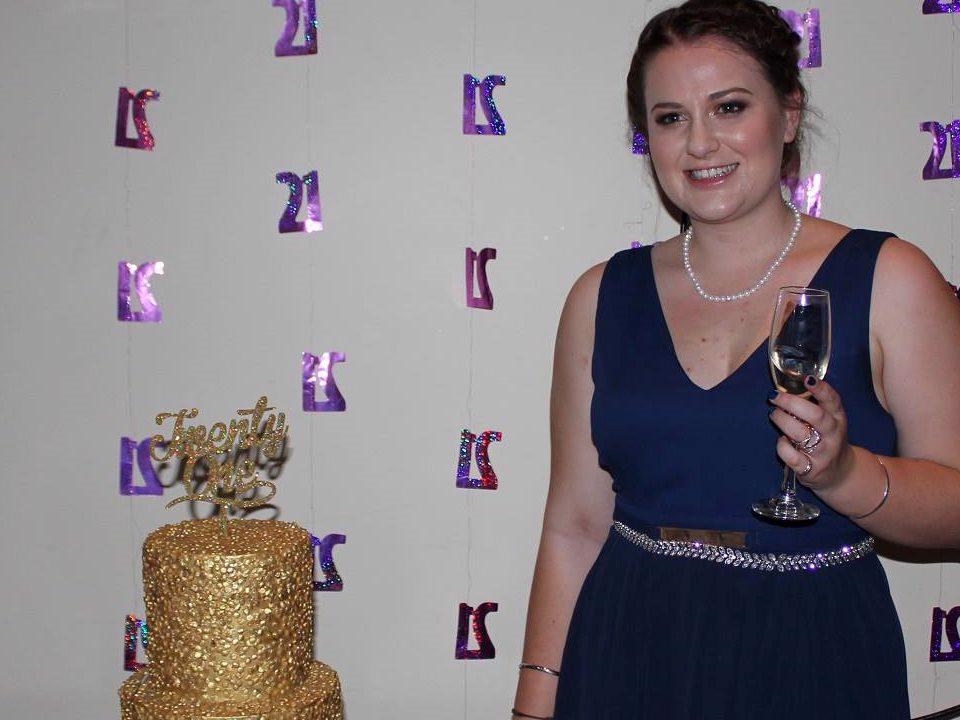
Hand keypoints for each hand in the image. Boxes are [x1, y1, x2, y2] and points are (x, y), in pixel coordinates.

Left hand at [768, 376, 855, 491]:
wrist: (840, 473)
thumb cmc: (826, 439)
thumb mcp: (829, 420)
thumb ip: (813, 405)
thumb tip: (784, 388)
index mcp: (838, 418)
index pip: (833, 400)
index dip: (821, 389)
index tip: (808, 379)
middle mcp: (833, 435)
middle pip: (815, 416)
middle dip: (791, 403)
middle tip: (774, 396)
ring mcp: (823, 453)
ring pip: (800, 434)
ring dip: (782, 420)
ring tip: (774, 414)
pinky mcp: (811, 469)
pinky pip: (791, 456)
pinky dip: (782, 446)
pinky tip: (782, 441)